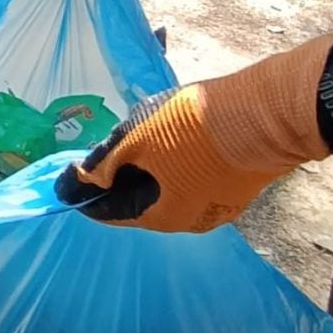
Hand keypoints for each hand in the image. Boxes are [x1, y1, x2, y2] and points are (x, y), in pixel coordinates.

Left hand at [56, 35, 332, 232]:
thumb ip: (102, 163)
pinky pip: (190, 175)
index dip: (86, 197)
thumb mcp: (135, 140)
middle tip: (94, 160)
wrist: (265, 112)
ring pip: (167, 187)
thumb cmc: (192, 129)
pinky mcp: (234, 180)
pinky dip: (169, 163)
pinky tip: (161, 140)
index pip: (111, 213)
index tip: (66, 185)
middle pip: (140, 201)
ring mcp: (218, 201)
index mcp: (164, 217)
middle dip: (115, 182)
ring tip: (124, 146)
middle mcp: (192, 219)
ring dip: (143, 171)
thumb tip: (75, 182)